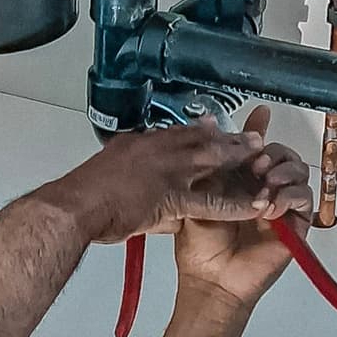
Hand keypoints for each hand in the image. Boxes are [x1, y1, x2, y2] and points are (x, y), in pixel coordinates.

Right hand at [53, 119, 271, 244]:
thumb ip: (129, 180)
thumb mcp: (105, 176)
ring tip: (262, 160)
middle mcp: (156, 151)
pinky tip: (255, 205)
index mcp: (138, 144)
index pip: (175, 133)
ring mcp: (166, 172)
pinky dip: (235, 203)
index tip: (213, 127)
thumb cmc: (81, 197)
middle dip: (227, 138)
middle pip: (200, 140)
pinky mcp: (172, 197)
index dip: (198, 131)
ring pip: (212, 163)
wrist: (74, 209)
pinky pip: (212, 201)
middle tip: (251, 137)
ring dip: (238, 160)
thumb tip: (140, 188)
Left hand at [173, 108, 313, 313]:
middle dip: (272, 153)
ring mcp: (281, 206)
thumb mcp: (201, 195)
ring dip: (283, 171)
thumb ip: (213, 164)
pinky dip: (290, 196)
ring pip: (298, 172)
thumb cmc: (200, 244)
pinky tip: (271, 205)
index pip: (257, 148)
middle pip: (282, 155)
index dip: (260, 130)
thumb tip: (214, 127)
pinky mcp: (295, 224)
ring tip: (265, 183)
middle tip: (257, 164)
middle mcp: (263, 189)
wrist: (210, 277)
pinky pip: (305, 198)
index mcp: (241, 180)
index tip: (261, 113)